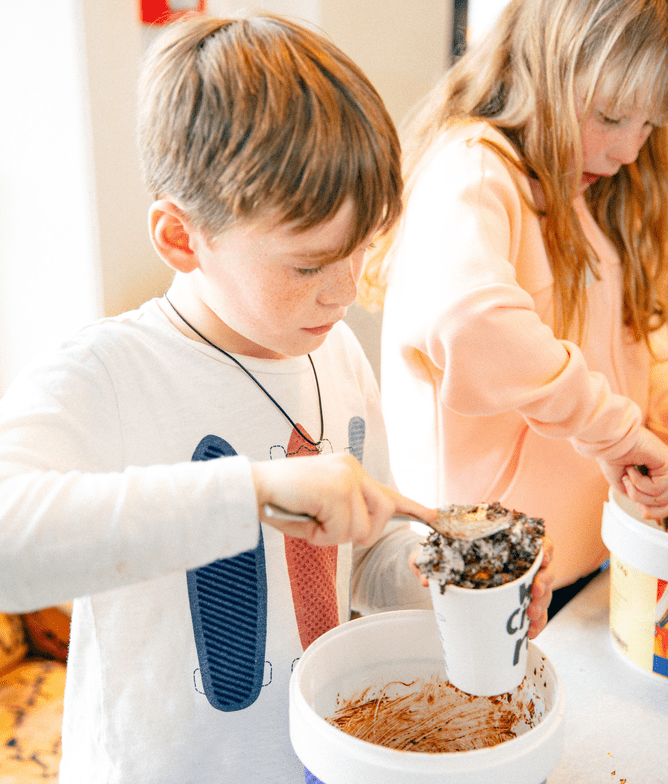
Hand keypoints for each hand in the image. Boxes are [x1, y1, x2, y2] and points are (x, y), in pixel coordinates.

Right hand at [251, 453, 437, 546]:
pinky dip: (319, 535)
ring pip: (360, 530)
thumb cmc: (279, 499)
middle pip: (382, 516)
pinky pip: (340, 532)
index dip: (413, 507)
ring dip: (330, 535)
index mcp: (349, 470)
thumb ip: (343, 514)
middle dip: (358, 533)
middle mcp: (353, 469)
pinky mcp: (339, 490)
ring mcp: (347, 477)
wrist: (252, 486)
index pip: (388, 493)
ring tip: (307, 517)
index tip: (435, 517)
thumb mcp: (318, 507)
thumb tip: (363, 532)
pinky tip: (303, 516)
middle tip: (325, 526)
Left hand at [408, 536, 554, 638]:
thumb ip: (426, 561)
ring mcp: (519, 581)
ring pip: (542, 592)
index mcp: (505, 540)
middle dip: (544, 582)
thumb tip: (425, 579)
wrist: (439, 565)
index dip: (545, 548)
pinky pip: (533, 610)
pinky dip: (535, 622)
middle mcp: (517, 559)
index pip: (536, 540)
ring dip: (542, 605)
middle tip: (535, 594)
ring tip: (531, 617)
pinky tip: (530, 632)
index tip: (543, 558)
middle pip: (544, 569)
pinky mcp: (515, 599)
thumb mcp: (435, 552)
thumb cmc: (443, 552)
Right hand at [597, 426, 667, 518]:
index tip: (638, 504)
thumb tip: (647, 512)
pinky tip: (632, 469)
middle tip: (628, 485)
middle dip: (643, 503)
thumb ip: (637, 498)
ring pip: (659, 499)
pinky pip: (657, 488)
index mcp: (658, 477)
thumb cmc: (612, 456)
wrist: (608, 440)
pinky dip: (638, 482)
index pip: (666, 505)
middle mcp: (667, 474)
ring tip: (628, 474)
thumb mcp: (623, 485)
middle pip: (665, 507)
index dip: (652, 512)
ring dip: (637, 491)